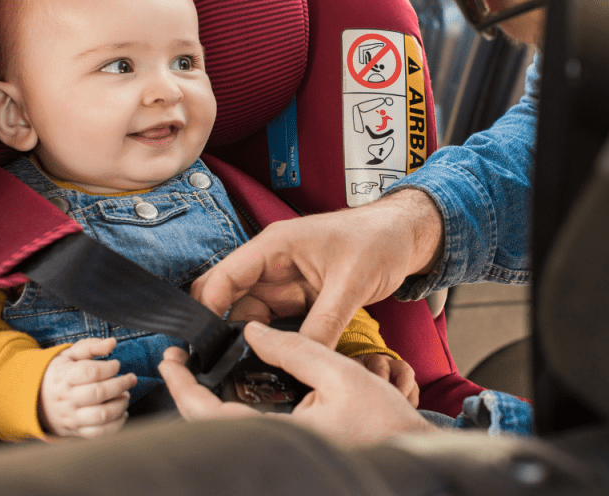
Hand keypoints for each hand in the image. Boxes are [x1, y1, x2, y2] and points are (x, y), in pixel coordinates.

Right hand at [39, 337, 137, 438]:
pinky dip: (117, 424)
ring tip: (125, 395)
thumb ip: (91, 347)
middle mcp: (67, 399)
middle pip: (99, 393)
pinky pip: (100, 432)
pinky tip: (122, 413)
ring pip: (102, 415)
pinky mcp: (77, 431)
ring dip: (121, 404)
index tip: (116, 364)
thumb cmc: (59, 374)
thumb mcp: (69, 355)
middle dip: (121, 384)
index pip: (90, 372)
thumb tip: (112, 343)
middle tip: (131, 379)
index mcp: (64, 377)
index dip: (109, 367)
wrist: (36, 400)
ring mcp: (72, 417)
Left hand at [160, 322, 436, 444]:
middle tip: (177, 361)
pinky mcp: (290, 450)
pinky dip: (230, 409)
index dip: (183, 387)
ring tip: (198, 369)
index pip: (211, 415)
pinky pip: (247, 431)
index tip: (170, 360)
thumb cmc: (384, 420)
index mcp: (281, 436)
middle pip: (210, 427)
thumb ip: (295, 349)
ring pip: (226, 430)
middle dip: (187, 393)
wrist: (411, 451)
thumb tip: (253, 331)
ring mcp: (282, 451)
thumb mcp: (341, 373)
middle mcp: (275, 448)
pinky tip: (232, 387)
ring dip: (206, 402)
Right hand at [191, 189, 443, 347]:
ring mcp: (285, 283)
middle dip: (223, 331)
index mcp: (275, 246)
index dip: (208, 309)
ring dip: (250, 341)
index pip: (225, 277)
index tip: (203, 345)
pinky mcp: (299, 298)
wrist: (405, 237)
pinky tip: (274, 362)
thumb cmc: (378, 241)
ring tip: (249, 371)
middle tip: (223, 367)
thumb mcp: (351, 284)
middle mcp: (273, 264)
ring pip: (252, 317)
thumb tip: (301, 358)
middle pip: (230, 300)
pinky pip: (276, 324)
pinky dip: (273, 343)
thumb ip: (324, 323)